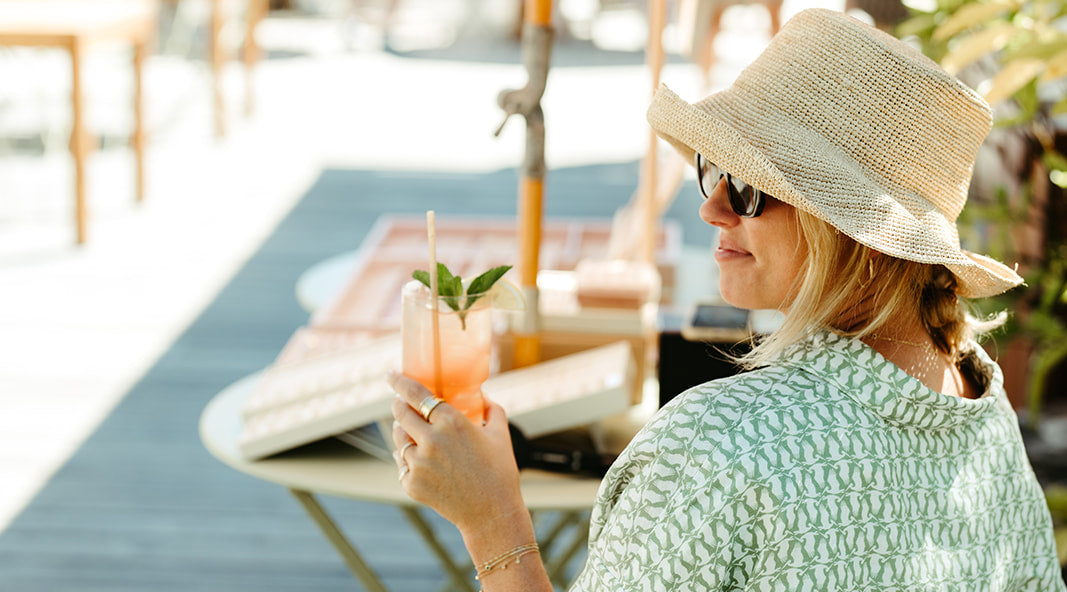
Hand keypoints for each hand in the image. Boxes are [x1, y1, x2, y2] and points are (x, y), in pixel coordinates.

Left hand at [388, 371, 525, 533]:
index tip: (391, 375)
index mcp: (452, 423)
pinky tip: (417, 457)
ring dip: (402, 430)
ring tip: (410, 430)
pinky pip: (402, 463)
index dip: (400, 382)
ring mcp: (419, 463)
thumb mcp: (501, 434)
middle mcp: (431, 440)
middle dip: (398, 404)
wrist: (492, 514)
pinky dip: (407, 458)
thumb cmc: (500, 472)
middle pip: (400, 413)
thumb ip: (492, 410)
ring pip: (398, 438)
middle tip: (401, 403)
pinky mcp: (412, 484)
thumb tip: (483, 396)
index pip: (416, 394)